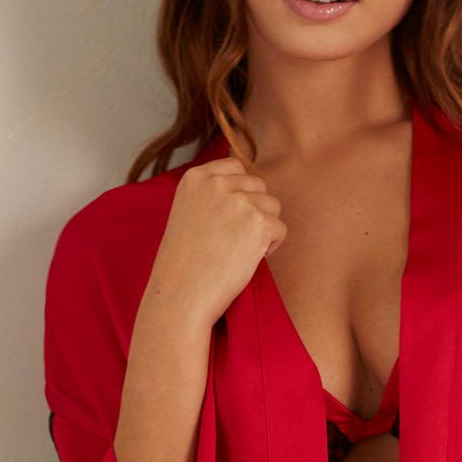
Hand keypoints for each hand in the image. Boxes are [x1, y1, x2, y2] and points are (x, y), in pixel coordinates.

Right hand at [146, 155, 287, 331]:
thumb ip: (212, 194)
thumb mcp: (188, 212)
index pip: (236, 166)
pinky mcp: (259, 223)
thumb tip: (249, 186)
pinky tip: (247, 260)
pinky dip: (271, 247)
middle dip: (254, 210)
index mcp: (196, 177)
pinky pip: (280, 229)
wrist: (181, 296)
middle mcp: (217, 183)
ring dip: (264, 228)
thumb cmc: (184, 263)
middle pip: (258, 184)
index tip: (228, 219)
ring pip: (273, 205)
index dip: (240, 193)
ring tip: (238, 251)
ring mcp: (239, 201)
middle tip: (233, 240)